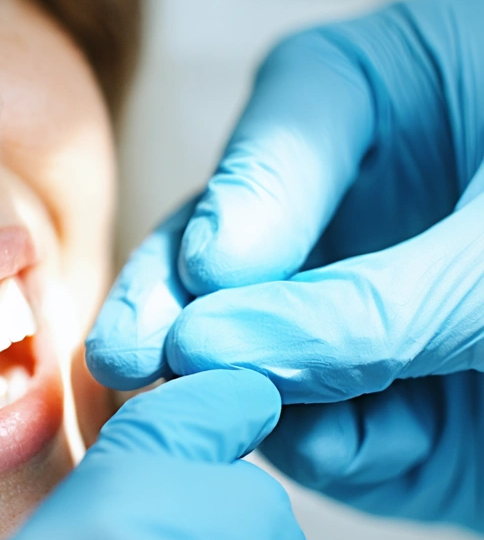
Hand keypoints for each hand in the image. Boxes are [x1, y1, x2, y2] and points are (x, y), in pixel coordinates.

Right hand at [85, 0, 483, 532]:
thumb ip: (373, 300)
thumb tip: (222, 340)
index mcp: (403, 92)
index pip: (299, 113)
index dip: (249, 197)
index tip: (218, 271)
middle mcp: (360, 199)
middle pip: (235, 235)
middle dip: (184, 301)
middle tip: (136, 350)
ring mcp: (355, 301)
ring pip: (254, 338)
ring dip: (244, 383)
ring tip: (216, 404)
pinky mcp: (379, 398)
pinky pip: (316, 424)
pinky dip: (320, 447)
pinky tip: (333, 447)